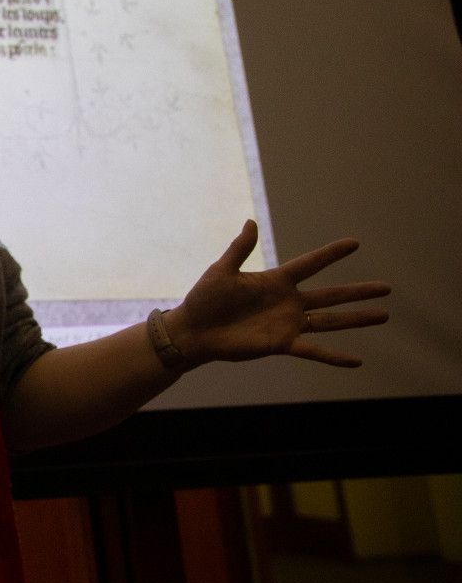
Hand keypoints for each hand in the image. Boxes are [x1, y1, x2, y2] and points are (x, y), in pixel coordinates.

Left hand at [167, 221, 389, 367]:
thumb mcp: (222, 270)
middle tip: (387, 287)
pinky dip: (334, 356)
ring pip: (330, 321)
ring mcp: (287, 324)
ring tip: (384, 315)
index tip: (355, 243)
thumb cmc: (204, 298)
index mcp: (275, 281)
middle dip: (358, 291)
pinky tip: (357, 360)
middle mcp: (288, 302)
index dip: (332, 254)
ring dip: (356, 319)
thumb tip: (250, 221)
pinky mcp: (281, 344)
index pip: (310, 264)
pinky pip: (313, 351)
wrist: (194, 330)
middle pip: (331, 295)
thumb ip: (239, 249)